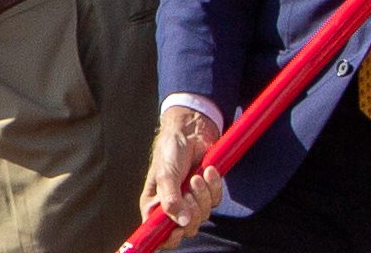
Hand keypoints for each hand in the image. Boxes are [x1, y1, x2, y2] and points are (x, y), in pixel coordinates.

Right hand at [139, 107, 222, 236]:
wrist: (191, 132)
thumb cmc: (170, 151)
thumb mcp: (165, 175)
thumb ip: (170, 201)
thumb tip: (182, 222)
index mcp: (155, 206)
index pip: (159, 234)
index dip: (168, 238)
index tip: (176, 229)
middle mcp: (172, 207)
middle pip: (186, 228)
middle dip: (192, 211)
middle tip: (188, 192)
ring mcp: (190, 201)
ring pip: (203, 215)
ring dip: (203, 196)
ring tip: (197, 176)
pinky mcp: (206, 193)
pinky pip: (215, 201)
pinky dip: (214, 187)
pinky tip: (208, 171)